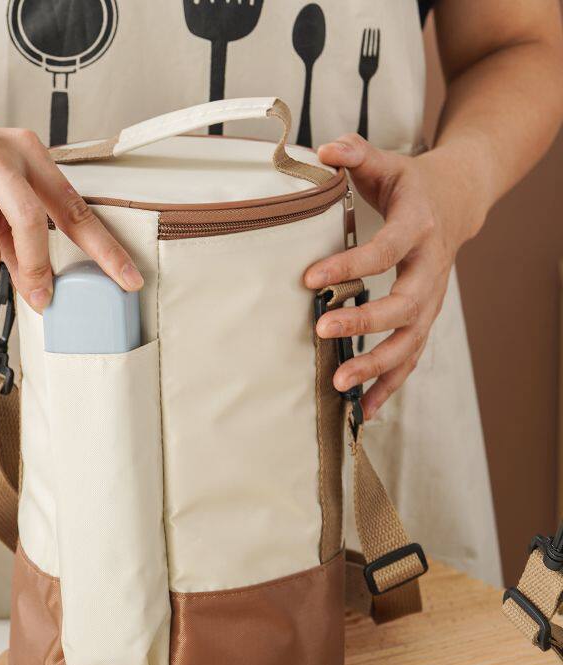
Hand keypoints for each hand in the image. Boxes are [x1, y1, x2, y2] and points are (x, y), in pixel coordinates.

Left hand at [304, 134, 484, 418]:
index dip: (350, 266)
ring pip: (410, 341)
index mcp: (418, 228)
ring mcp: (430, 299)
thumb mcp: (387, 164)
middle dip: (365, 323)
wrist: (459, 201)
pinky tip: (365, 410)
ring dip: (376, 366)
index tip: (309, 279)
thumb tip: (324, 150)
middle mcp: (429, 269)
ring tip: (340, 387)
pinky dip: (390, 385)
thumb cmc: (412, 186)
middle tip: (321, 332)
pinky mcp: (424, 319)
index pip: (384, 251)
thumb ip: (356, 155)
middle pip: (404, 306)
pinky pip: (410, 358)